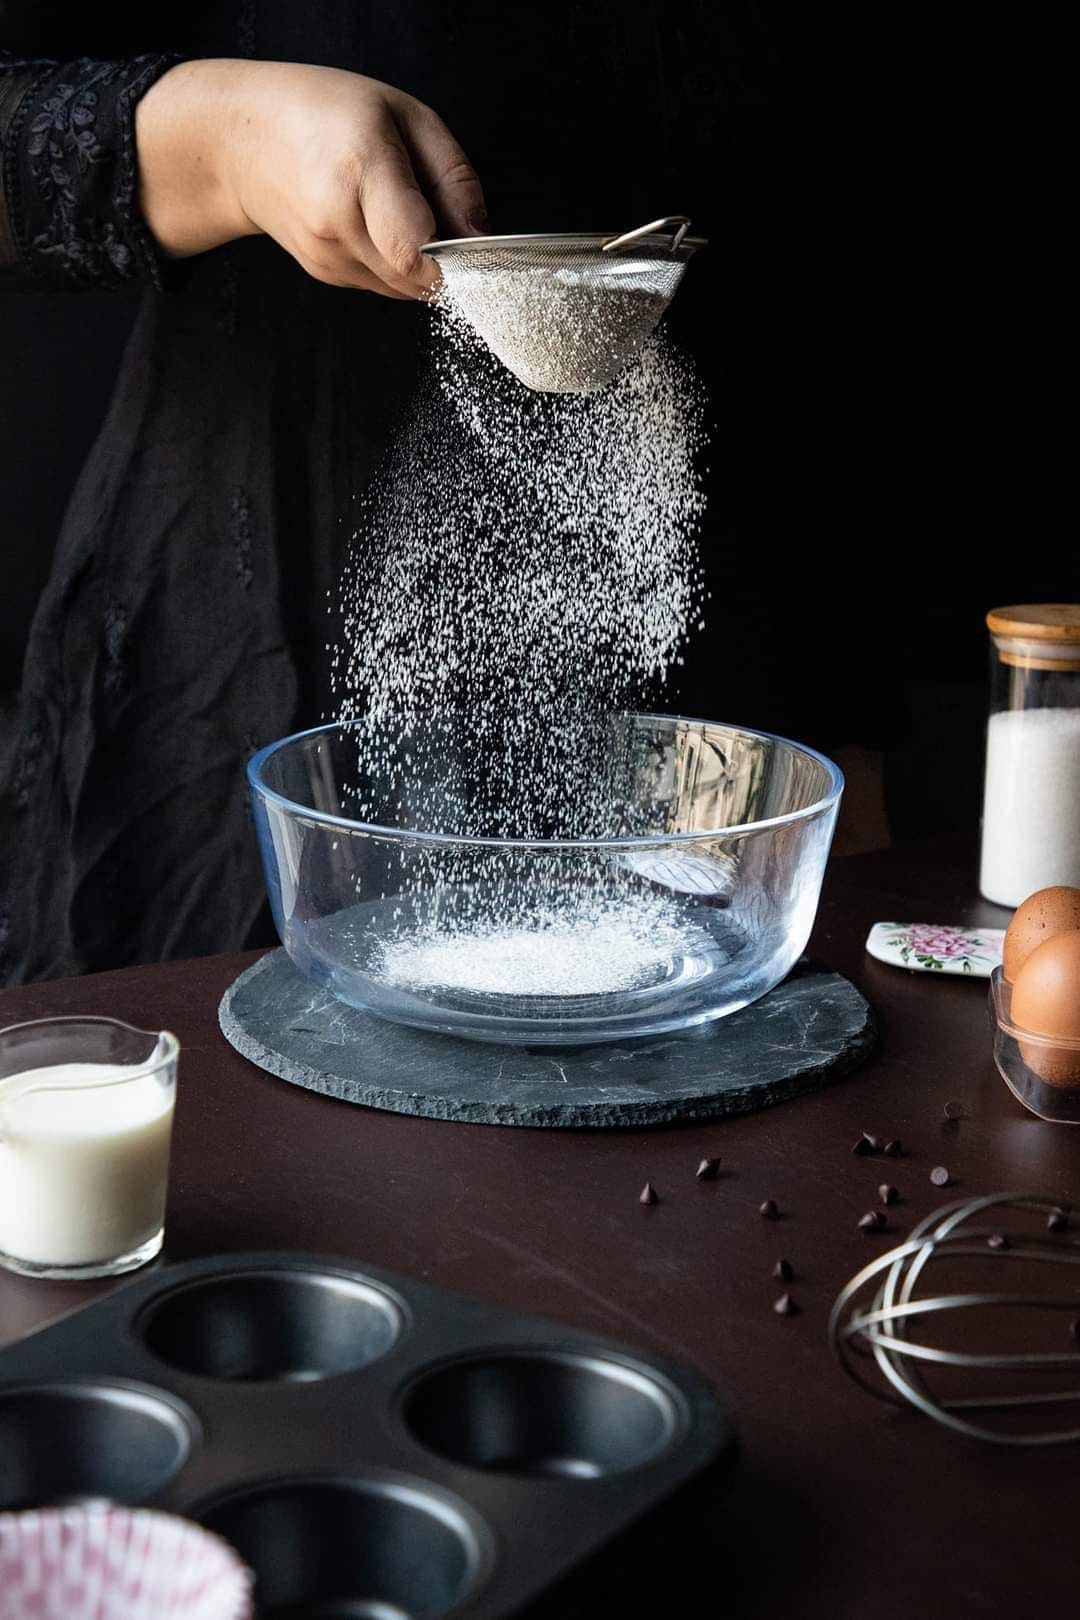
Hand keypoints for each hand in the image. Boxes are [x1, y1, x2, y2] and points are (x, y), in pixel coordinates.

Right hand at [136, 59, 486, 297]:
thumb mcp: (403, 115)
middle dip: (445, 259)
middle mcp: (338, 222)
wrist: (241, 140)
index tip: (467, 241)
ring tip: (400, 210)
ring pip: (404, 287)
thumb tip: (482, 236)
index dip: (452, 256)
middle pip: (418, 276)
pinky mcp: (325, 274)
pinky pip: (384, 284)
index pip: (415, 248)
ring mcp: (327, 255)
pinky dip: (396, 263)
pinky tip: (377, 223)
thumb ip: (453, 176)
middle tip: (438, 215)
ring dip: (420, 262)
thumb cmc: (324, 113)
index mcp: (360, 170)